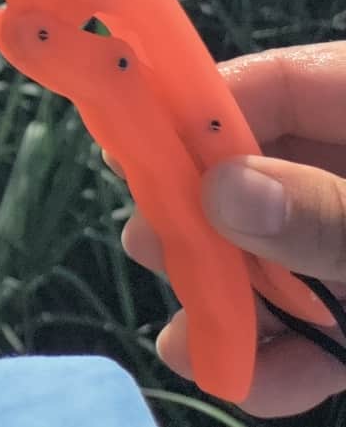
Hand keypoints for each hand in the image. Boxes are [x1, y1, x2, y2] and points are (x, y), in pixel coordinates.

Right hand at [121, 43, 345, 416]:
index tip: (141, 161)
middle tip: (153, 255)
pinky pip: (327, 310)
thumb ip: (332, 217)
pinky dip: (294, 350)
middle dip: (208, 227)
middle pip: (267, 172)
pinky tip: (263, 386)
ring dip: (239, 305)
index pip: (277, 83)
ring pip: (286, 252)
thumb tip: (219, 192)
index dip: (201, 115)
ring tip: (193, 348)